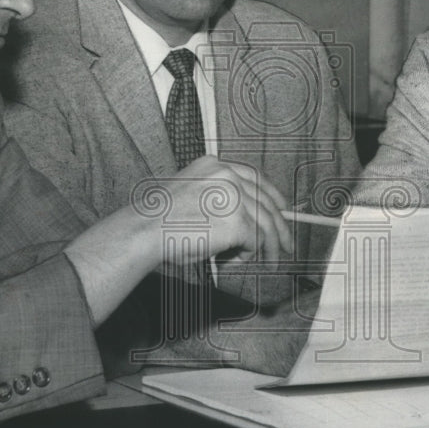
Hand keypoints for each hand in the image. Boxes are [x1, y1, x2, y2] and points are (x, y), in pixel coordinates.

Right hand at [150, 156, 291, 266]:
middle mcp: (227, 175)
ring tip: (266, 262)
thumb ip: (218, 199)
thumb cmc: (159, 221)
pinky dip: (248, 255)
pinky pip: (255, 242)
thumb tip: (245, 220)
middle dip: (280, 226)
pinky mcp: (237, 221)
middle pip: (266, 200)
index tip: (281, 210)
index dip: (273, 196)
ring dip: (267, 247)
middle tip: (284, 244)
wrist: (144, 231)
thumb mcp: (191, 195)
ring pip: (265, 224)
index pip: (255, 177)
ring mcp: (233, 197)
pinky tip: (233, 261)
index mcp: (214, 165)